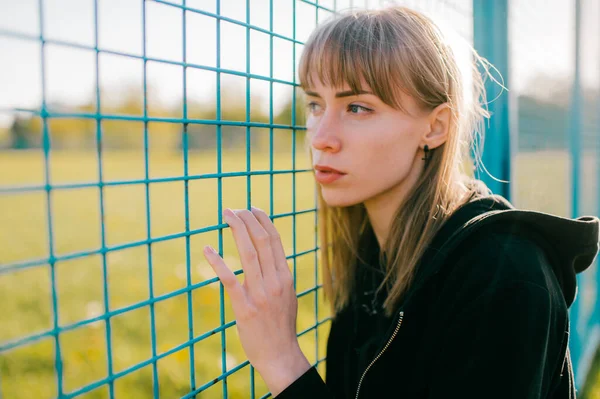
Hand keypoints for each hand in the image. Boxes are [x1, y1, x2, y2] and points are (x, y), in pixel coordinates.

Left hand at [203, 206, 310, 395]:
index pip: (275, 240)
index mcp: (286, 276)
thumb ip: (279, 275)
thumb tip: (270, 255)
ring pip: (248, 253)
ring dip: (236, 230)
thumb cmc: (281, 325)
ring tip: (225, 215)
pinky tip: (207, 248)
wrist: (279, 355)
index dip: (263, 220)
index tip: (253, 208)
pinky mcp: (244, 307)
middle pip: (262, 240)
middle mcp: (275, 281)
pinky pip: (229, 279)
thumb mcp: (287, 295)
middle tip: (234, 209)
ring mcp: (260, 294)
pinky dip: (217, 261)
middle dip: (248, 219)